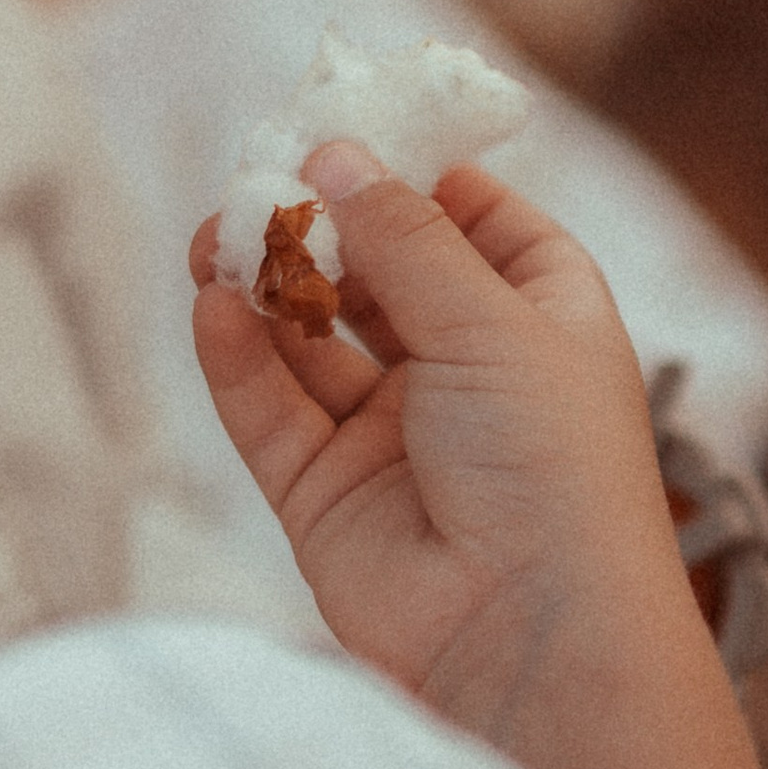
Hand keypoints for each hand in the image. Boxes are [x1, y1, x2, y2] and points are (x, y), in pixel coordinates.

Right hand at [190, 143, 698, 692]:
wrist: (530, 637)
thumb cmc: (552, 470)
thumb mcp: (492, 323)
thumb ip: (402, 237)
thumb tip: (334, 155)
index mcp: (539, 317)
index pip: (470, 218)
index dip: (408, 173)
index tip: (341, 131)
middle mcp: (465, 369)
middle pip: (373, 271)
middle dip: (316, 225)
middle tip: (254, 181)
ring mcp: (391, 434)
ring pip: (310, 338)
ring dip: (265, 285)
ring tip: (216, 237)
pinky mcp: (325, 493)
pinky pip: (271, 411)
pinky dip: (239, 360)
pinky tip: (215, 310)